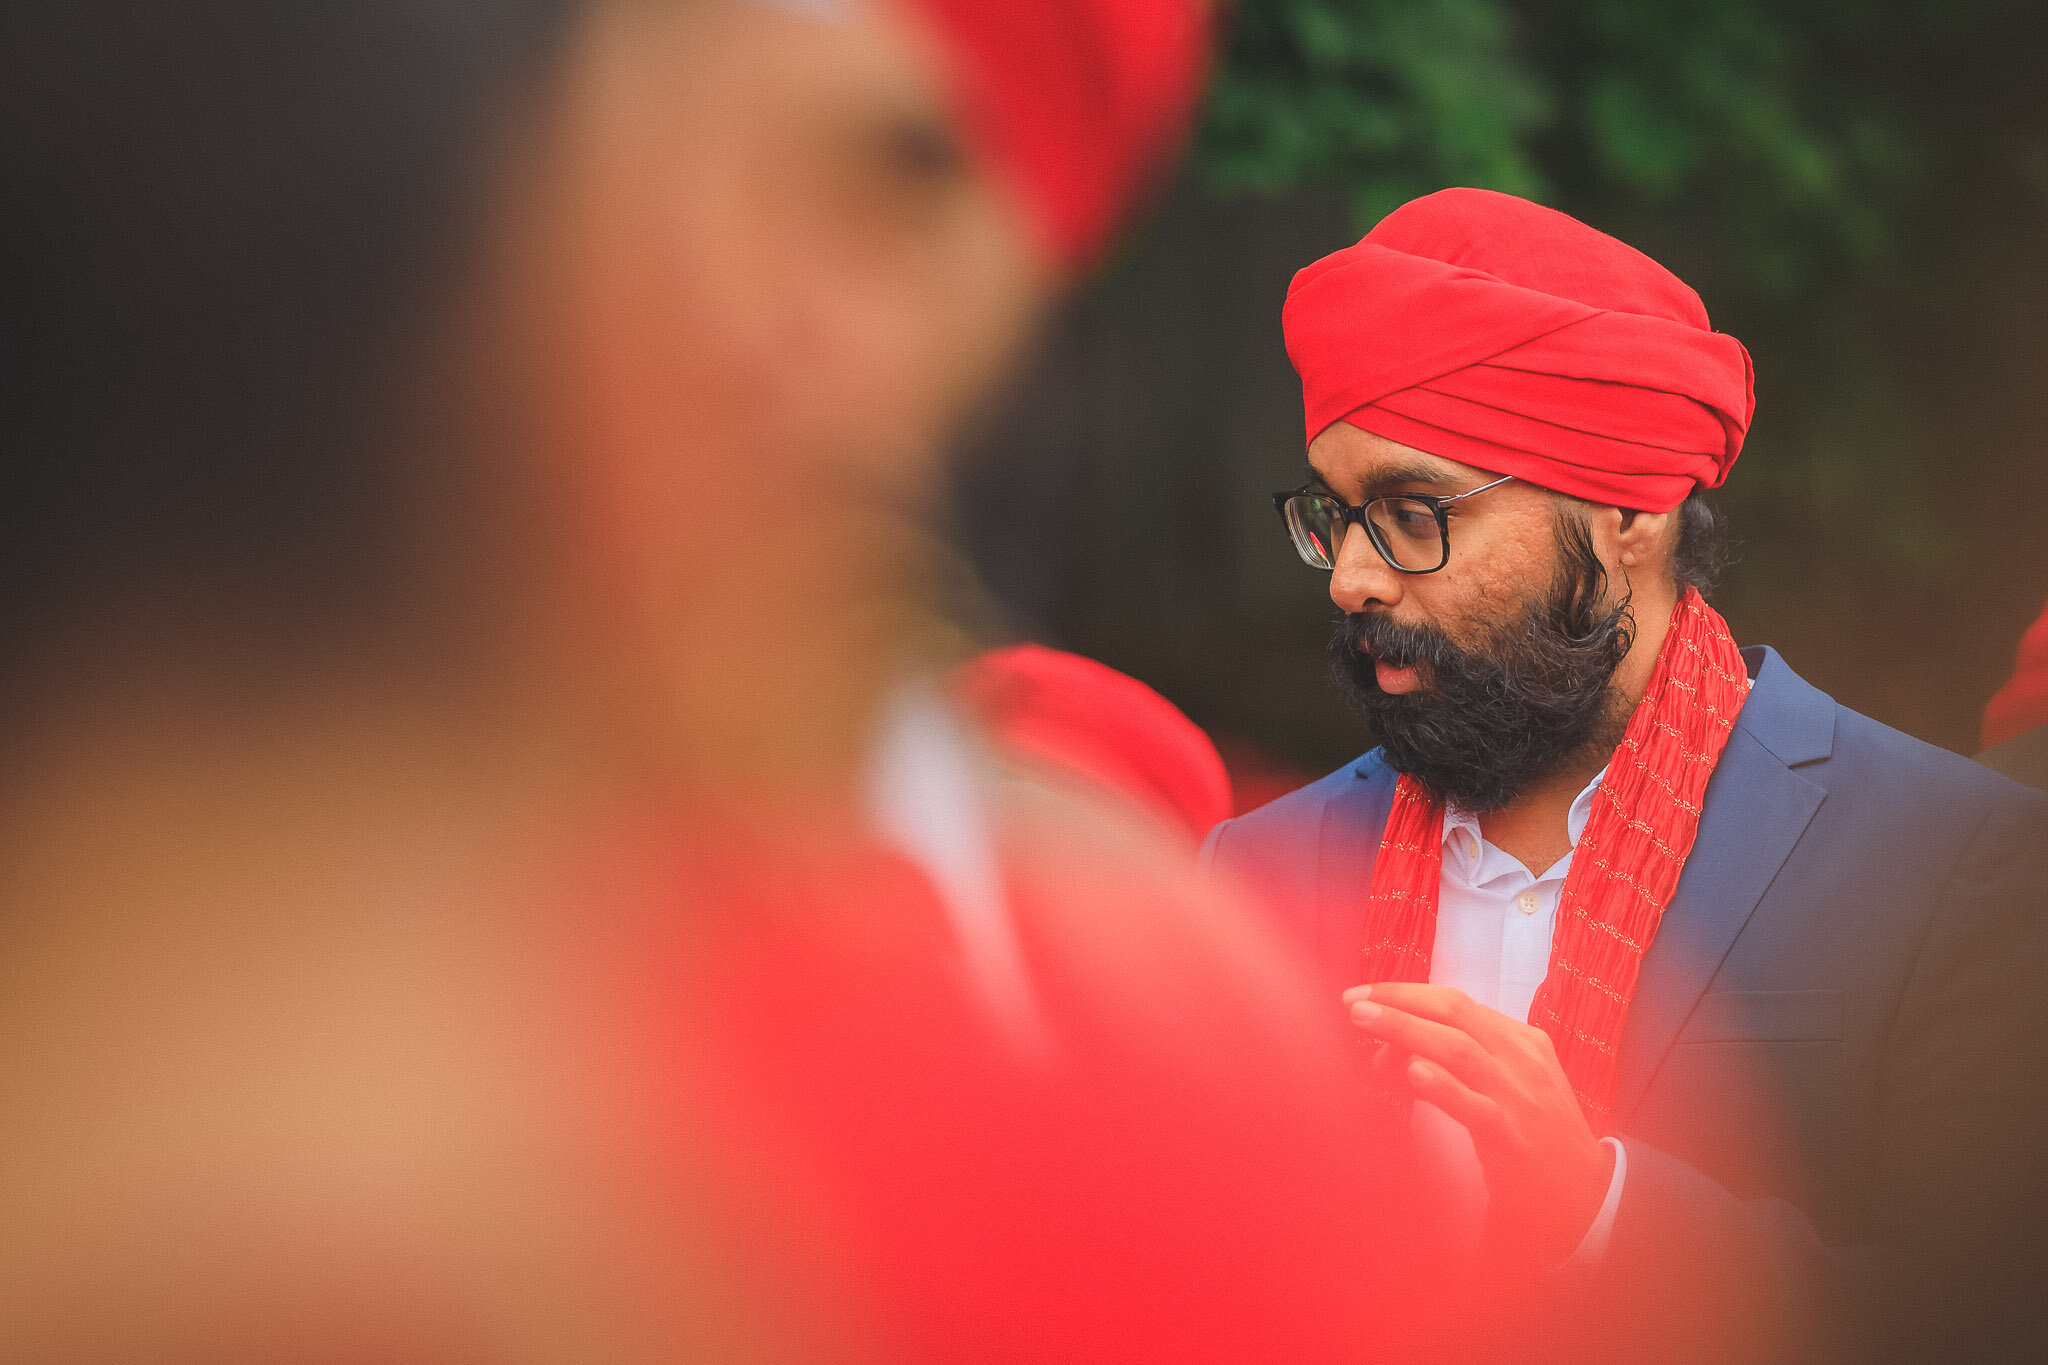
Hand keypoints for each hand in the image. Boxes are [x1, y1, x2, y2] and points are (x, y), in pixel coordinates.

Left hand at [1343, 982, 1614, 1266]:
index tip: (1365, 993)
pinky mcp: (1513, 1136)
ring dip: (1404, 1030)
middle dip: (1399, 1001)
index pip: (1457, 1002)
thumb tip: (1395, 1051)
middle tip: (1352, 1001)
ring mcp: (1518, 1096)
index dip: (1407, 993)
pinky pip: (1474, 1105)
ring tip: (1363, 1021)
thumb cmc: (1534, 1133)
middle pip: (1454, 1013)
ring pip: (1457, 1048)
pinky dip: (1442, 1086)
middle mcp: (1521, 1058)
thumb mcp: (1506, 1083)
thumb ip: (1459, 1062)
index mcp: (1521, 1039)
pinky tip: (1411, 1075)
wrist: (1585, 1192)